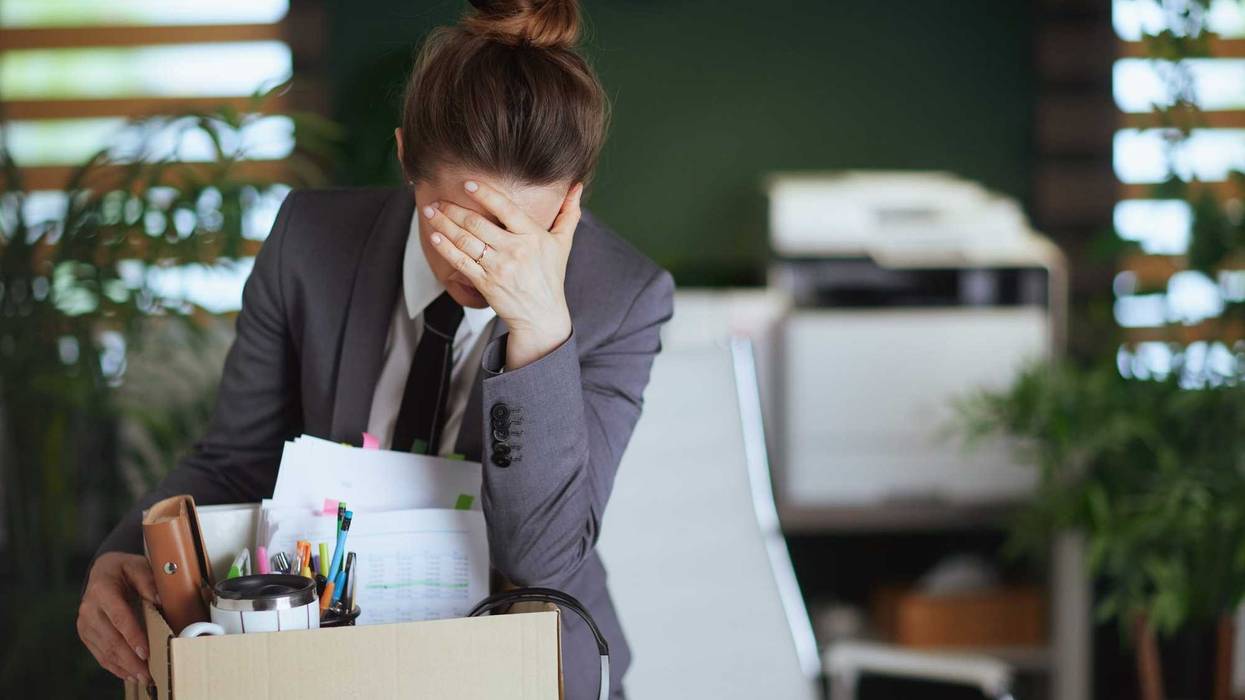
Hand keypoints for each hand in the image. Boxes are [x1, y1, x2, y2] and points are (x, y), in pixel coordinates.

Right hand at [78, 552, 158, 685]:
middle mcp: (89, 608)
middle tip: (148, 673)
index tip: (145, 652)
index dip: (132, 636)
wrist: (102, 571)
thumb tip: (159, 600)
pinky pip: (99, 653)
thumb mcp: (138, 566)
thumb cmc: (125, 569)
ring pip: (104, 650)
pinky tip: (128, 674)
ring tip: (143, 677)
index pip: (119, 617)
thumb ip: (148, 581)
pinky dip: (114, 666)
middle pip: (111, 638)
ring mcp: (85, 623)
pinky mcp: (85, 633)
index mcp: (102, 589)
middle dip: (130, 659)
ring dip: (124, 666)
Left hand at [424, 179, 582, 369]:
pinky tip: (434, 236)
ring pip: (465, 240)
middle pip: (477, 223)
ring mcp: (498, 267)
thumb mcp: (563, 244)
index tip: (467, 183)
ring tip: (431, 212)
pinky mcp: (486, 283)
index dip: (485, 194)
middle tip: (439, 198)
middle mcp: (515, 250)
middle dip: (453, 209)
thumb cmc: (550, 277)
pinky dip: (445, 247)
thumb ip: (569, 213)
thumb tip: (576, 187)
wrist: (541, 315)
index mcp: (533, 236)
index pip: (506, 208)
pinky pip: (461, 262)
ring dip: (444, 224)